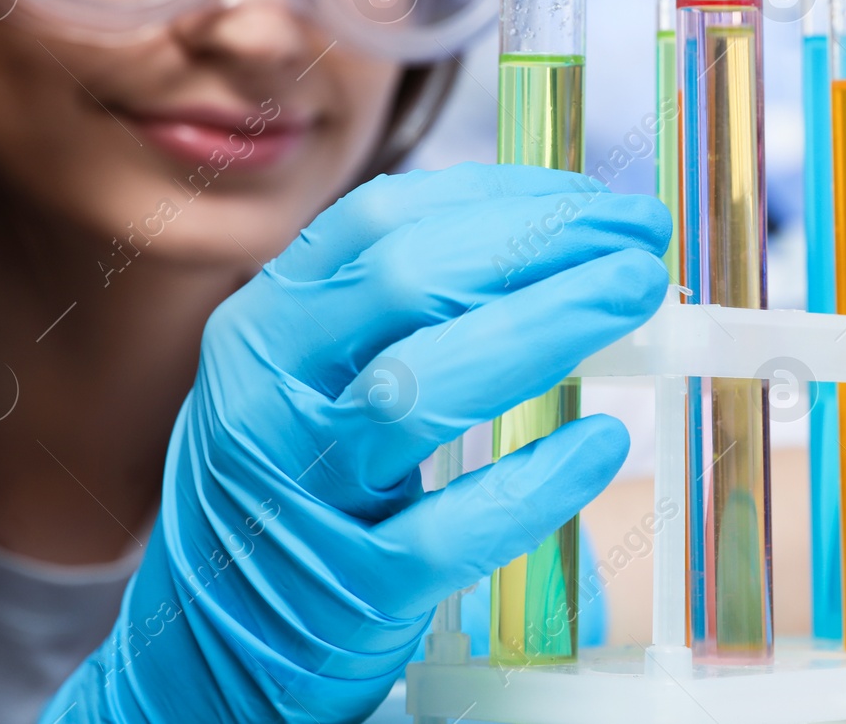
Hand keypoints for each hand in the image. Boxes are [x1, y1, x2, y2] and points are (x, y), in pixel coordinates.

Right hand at [41, 163, 670, 722]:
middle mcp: (267, 394)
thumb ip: (392, 312)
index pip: (382, 222)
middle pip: (408, 283)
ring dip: (545, 327)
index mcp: (264, 324)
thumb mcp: (305, 377)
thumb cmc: (293, 487)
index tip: (595, 199)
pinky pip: (450, 528)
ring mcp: (302, 492)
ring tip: (636, 296)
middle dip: (541, 244)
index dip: (501, 198)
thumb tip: (549, 240)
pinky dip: (535, 483)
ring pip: (420, 389)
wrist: (204, 648)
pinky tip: (600, 444)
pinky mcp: (349, 589)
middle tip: (640, 238)